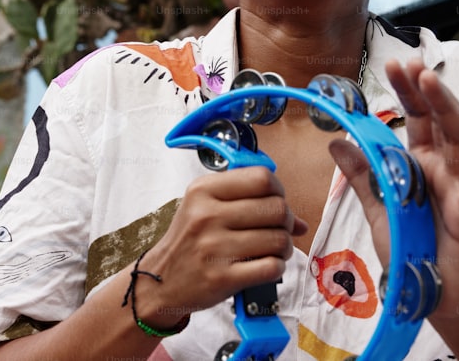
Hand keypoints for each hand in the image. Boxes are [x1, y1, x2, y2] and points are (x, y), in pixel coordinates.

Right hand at [138, 167, 307, 323]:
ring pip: (278, 239)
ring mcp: (214, 247)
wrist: (159, 280)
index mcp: (203, 191)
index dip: (278, 190)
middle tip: (279, 229)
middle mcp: (207, 215)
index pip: (261, 178)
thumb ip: (249, 203)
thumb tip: (299, 220)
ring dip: (285, 246)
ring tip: (274, 249)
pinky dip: (277, 267)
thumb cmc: (189, 240)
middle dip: (286, 220)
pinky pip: (271, 267)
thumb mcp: (205, 207)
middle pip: (276, 208)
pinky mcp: (222, 277)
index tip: (275, 200)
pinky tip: (267, 265)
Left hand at [329, 58, 458, 318]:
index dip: (406, 91)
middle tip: (411, 63)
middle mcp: (442, 168)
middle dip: (425, 90)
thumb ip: (361, 176)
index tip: (393, 64)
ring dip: (446, 111)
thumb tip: (335, 142)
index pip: (415, 118)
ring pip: (458, 141)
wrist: (433, 295)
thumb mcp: (378, 209)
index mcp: (420, 163)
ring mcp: (458, 187)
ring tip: (431, 82)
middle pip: (437, 120)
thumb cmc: (410, 249)